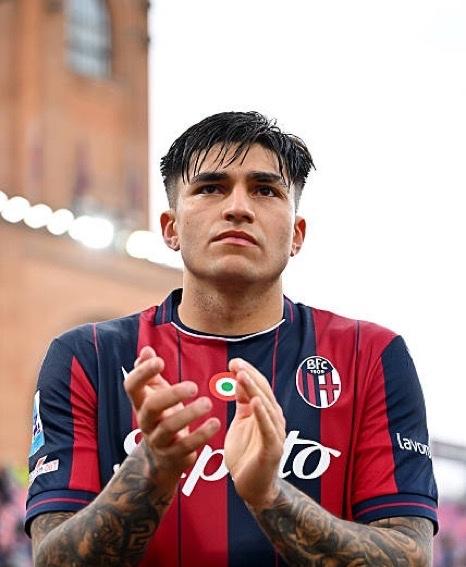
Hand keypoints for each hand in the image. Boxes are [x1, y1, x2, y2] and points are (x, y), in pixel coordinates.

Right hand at [124, 346, 220, 487]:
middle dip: (172, 395)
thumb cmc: (161, 416)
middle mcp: (145, 421)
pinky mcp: (173, 455)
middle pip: (151, 407)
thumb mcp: (155, 393)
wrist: (162, 458)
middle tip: (193, 386)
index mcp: (140, 402)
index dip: (143, 373)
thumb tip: (146, 350)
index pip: (132, 386)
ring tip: (208, 403)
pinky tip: (216, 423)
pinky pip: (186, 446)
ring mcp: (158, 440)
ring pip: (169, 428)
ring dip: (189, 414)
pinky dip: (201, 435)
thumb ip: (150, 373)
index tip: (160, 361)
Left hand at [224, 358, 285, 508]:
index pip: (259, 388)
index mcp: (265, 413)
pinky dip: (263, 414)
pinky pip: (268, 429)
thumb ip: (242, 403)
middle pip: (264, 393)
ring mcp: (275, 434)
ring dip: (254, 390)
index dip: (247, 374)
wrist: (252, 488)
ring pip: (266, 407)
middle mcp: (274, 420)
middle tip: (236, 364)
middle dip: (250, 377)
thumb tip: (239, 379)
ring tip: (242, 376)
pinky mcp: (272, 449)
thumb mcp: (241, 423)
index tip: (233, 362)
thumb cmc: (246, 455)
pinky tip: (255, 402)